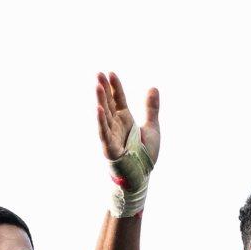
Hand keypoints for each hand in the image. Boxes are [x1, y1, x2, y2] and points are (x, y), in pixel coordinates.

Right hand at [95, 71, 159, 203]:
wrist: (142, 176)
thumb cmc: (144, 155)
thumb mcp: (152, 127)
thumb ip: (152, 108)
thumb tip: (153, 87)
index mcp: (125, 120)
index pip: (118, 99)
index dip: (115, 86)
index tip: (110, 72)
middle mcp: (116, 126)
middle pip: (108, 104)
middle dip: (103, 89)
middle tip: (98, 73)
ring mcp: (112, 136)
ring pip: (104, 115)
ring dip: (100, 101)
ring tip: (97, 86)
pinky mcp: (110, 149)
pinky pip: (104, 133)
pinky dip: (101, 122)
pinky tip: (98, 109)